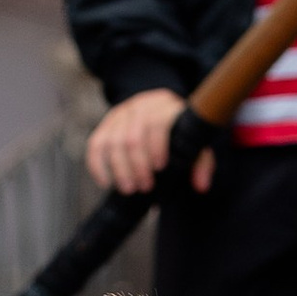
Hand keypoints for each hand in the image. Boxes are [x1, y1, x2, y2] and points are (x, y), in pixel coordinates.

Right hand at [86, 87, 213, 196]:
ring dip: (119, 169)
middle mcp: (139, 106)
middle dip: (137, 166)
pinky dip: (97, 165)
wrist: (159, 111)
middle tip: (145, 188)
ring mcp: (120, 114)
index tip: (160, 168)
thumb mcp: (195, 141)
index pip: (156, 122)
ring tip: (129, 189)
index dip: (157, 145)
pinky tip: (105, 183)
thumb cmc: (179, 132)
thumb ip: (201, 162)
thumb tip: (201, 186)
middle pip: (132, 136)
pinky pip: (95, 144)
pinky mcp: (105, 124)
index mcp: (164, 106)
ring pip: (112, 141)